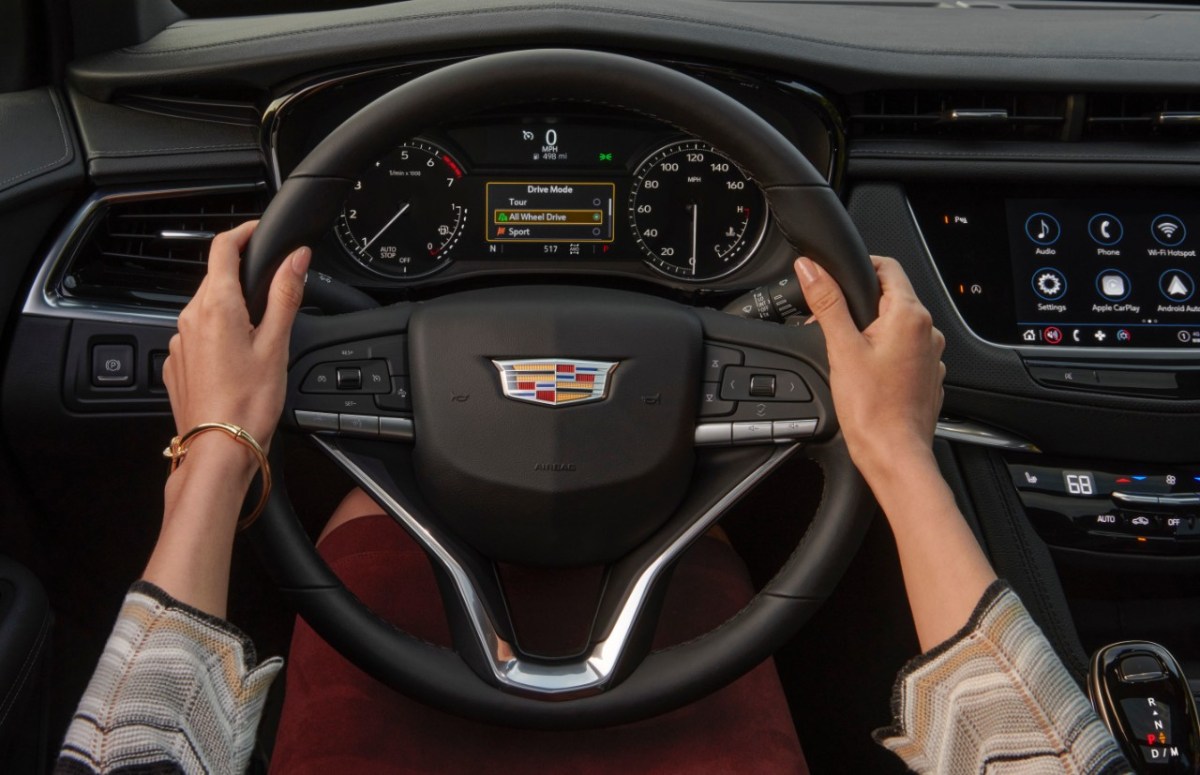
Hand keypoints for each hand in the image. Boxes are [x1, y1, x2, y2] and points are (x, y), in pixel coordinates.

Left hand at [163, 221, 310, 459]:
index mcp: (216, 307)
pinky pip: (197, 336)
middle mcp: (189, 318)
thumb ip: (286, 295)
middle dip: (242, 276)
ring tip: (259, 334)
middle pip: (215, 279)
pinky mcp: (177, 364)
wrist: (219, 451)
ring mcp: (179, 342)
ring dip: (230, 309)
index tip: (258, 231)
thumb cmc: (249, 403)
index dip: (242, 232)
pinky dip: (218, 336)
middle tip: (272, 288)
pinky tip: (238, 361)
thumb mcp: (277, 344)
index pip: (222, 248)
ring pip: (206, 309)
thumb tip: (296, 258)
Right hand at [794, 255, 944, 483]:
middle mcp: (928, 331)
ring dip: (872, 332)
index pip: (887, 267)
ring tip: (847, 355)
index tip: (837, 280)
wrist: (894, 456)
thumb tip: (811, 268)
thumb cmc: (872, 410)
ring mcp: (931, 355)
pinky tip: (866, 375)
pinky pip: (905, 352)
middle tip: (832, 325)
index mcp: (909, 315)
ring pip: (897, 327)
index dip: (860, 267)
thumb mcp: (841, 348)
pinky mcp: (928, 376)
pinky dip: (885, 354)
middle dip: (859, 306)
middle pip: (891, 298)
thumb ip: (827, 302)